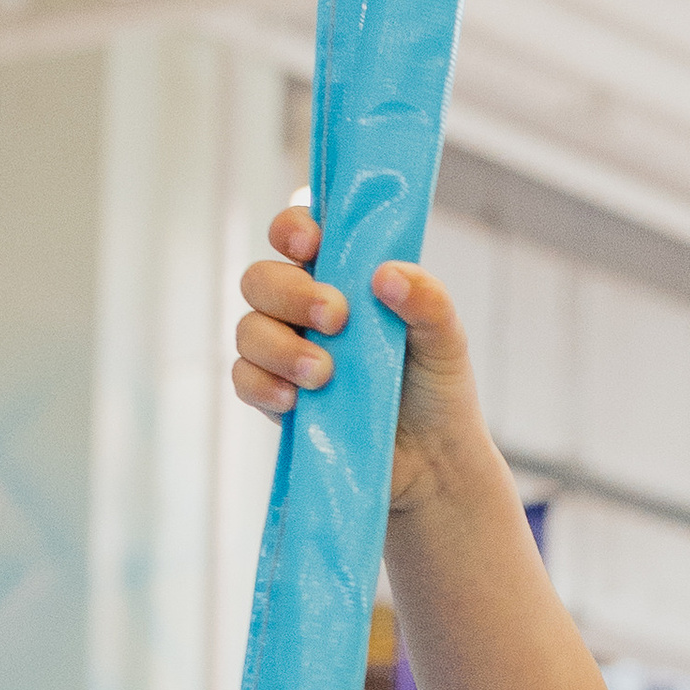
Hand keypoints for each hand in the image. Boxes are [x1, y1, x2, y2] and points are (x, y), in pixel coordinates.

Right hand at [230, 206, 494, 511]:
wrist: (434, 461)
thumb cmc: (437, 388)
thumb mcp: (446, 339)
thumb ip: (428, 300)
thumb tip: (385, 275)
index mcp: (342, 277)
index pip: (299, 233)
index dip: (292, 227)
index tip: (310, 243)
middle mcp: (305, 308)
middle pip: (262, 278)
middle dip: (291, 292)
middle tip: (336, 317)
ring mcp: (287, 351)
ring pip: (248, 328)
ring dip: (280, 345)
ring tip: (324, 373)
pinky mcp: (278, 397)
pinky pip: (244, 379)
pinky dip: (262, 384)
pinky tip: (294, 399)